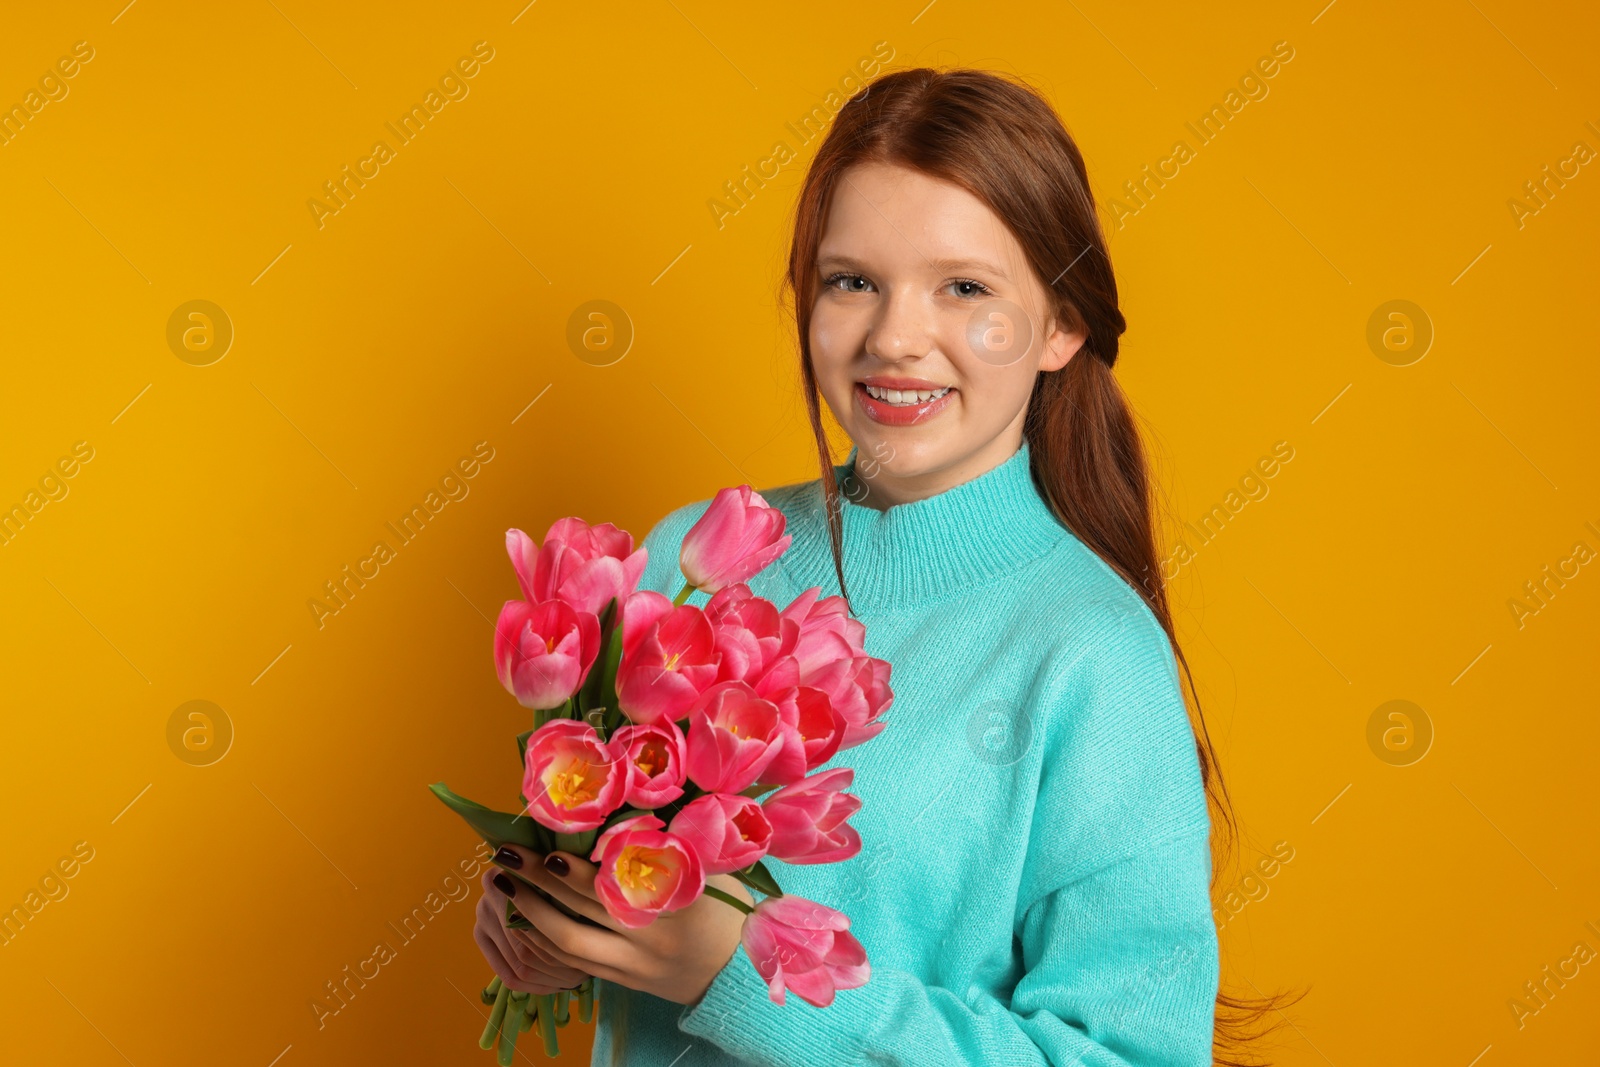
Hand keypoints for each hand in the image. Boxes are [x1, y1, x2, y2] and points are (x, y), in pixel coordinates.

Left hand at [487, 843, 751, 1005]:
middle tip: (507, 852)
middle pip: (586, 906)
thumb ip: (673, 845)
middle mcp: (652, 935)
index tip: (549, 846)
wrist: (735, 976)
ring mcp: (634, 962)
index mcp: (679, 902)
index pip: (621, 881)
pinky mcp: (621, 979)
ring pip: (570, 939)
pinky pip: (572, 961)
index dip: (582, 868)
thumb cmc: (726, 910)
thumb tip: (625, 800)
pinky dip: (542, 939)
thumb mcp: (712, 871)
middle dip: (541, 878)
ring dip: (530, 910)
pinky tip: (519, 918)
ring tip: (501, 883)